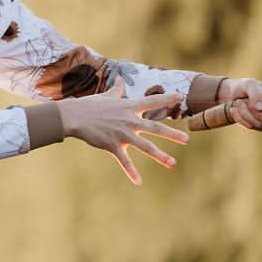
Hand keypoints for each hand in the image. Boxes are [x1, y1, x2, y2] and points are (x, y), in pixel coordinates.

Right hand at [56, 81, 188, 185]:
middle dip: (172, 134)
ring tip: (173, 163)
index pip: (152, 101)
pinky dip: (131, 172)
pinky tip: (138, 182)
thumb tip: (120, 79)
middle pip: (155, 127)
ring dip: (160, 156)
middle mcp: (130, 121)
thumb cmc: (90, 105)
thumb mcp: (106, 95)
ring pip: (146, 147)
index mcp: (129, 107)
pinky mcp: (113, 146)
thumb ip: (116, 89)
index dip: (167, 99)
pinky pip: (125, 161)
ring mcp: (123, 134)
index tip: (181, 97)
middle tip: (186, 139)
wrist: (75, 116)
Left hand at [217, 78, 261, 129]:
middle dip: (259, 115)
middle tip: (245, 102)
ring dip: (246, 115)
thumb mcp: (249, 84)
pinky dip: (240, 119)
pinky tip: (234, 109)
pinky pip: (250, 127)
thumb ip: (256, 93)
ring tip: (238, 102)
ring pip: (260, 126)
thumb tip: (261, 108)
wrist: (229, 94)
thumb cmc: (243, 86)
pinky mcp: (255, 125)